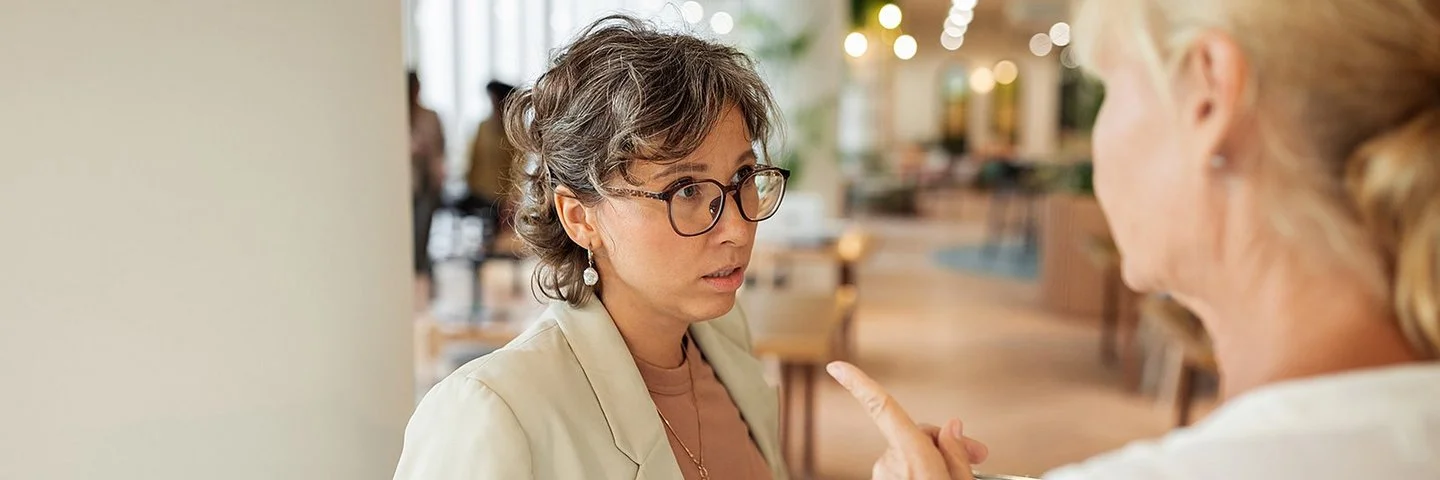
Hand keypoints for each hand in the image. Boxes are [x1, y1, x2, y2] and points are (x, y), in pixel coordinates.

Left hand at [828, 361, 987, 479]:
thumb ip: (957, 453)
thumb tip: (951, 427)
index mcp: (915, 458)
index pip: (884, 410)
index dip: (860, 385)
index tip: (835, 366)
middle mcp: (892, 465)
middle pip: (915, 433)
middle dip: (945, 440)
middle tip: (982, 454)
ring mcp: (884, 478)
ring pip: (910, 455)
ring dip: (934, 461)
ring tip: (960, 479)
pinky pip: (903, 471)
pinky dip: (921, 474)